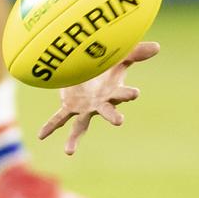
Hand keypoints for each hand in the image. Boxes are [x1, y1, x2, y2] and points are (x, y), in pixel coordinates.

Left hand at [38, 41, 159, 154]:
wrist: (88, 69)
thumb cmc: (106, 65)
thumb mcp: (118, 57)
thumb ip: (135, 52)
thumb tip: (158, 46)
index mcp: (113, 93)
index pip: (122, 94)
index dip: (128, 94)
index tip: (135, 93)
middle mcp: (100, 104)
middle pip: (107, 111)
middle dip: (113, 116)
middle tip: (120, 121)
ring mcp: (84, 108)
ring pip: (81, 125)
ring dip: (75, 137)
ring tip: (68, 151)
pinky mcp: (70, 106)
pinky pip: (59, 118)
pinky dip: (50, 126)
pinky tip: (41, 136)